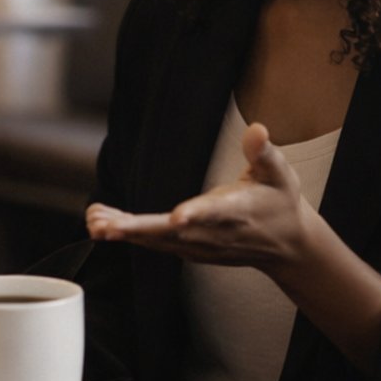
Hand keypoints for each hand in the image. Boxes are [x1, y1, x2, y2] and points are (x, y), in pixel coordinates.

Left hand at [83, 121, 312, 275]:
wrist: (287, 244)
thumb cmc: (280, 201)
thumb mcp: (280, 174)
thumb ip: (264, 153)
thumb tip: (258, 129)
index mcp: (237, 210)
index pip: (215, 213)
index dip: (196, 215)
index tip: (178, 218)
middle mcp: (214, 232)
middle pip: (172, 233)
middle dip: (138, 229)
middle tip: (104, 225)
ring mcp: (200, 245)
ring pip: (157, 240)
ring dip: (124, 231)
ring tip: (94, 220)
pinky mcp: (190, 250)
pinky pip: (155, 244)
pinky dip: (130, 235)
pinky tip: (103, 225)